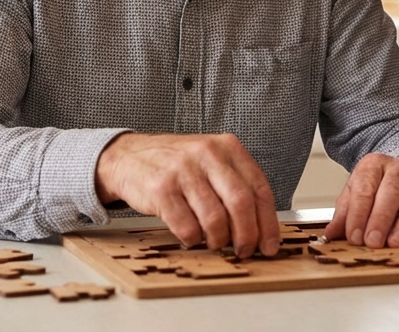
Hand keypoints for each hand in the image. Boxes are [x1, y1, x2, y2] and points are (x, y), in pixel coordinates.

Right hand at [94, 133, 279, 258]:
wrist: (129, 156)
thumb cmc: (177, 165)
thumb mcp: (211, 161)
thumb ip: (235, 185)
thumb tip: (260, 229)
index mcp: (227, 147)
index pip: (259, 189)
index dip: (268, 223)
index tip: (269, 245)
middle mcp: (207, 154)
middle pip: (240, 204)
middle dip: (246, 236)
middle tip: (243, 251)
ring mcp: (183, 170)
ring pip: (214, 219)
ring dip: (217, 240)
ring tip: (213, 242)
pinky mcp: (161, 188)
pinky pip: (187, 227)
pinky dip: (193, 239)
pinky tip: (191, 235)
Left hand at [323, 153, 398, 248]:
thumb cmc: (376, 187)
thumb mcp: (355, 194)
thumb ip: (344, 214)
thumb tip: (331, 234)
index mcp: (374, 165)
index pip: (365, 189)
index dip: (358, 214)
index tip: (354, 237)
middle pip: (392, 191)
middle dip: (381, 218)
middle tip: (373, 242)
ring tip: (395, 243)